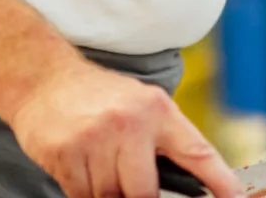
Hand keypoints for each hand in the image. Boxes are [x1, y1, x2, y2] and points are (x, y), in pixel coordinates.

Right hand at [5, 59, 243, 197]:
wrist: (44, 79)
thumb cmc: (100, 98)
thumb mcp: (141, 106)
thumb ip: (163, 140)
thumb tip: (190, 186)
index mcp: (157, 110)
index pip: (197, 152)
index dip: (221, 181)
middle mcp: (129, 123)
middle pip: (144, 193)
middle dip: (140, 197)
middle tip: (131, 184)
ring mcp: (94, 139)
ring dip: (108, 194)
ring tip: (100, 167)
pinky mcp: (64, 153)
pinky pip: (82, 196)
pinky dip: (84, 192)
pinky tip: (81, 169)